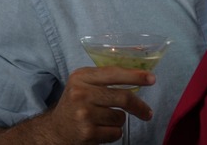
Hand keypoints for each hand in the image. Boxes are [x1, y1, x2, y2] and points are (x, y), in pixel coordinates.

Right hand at [0, 66, 156, 144]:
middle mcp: (81, 93)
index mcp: (82, 76)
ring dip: (119, 121)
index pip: (114, 73)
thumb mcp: (84, 84)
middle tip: (147, 113)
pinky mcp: (86, 133)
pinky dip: (113, 133)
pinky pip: (115, 132)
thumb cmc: (75, 104)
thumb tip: (141, 76)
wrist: (53, 130)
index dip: (135, 75)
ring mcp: (83, 114)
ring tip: (104, 120)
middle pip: (123, 97)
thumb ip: (105, 78)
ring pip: (120, 117)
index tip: (152, 79)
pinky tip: (100, 130)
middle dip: (139, 106)